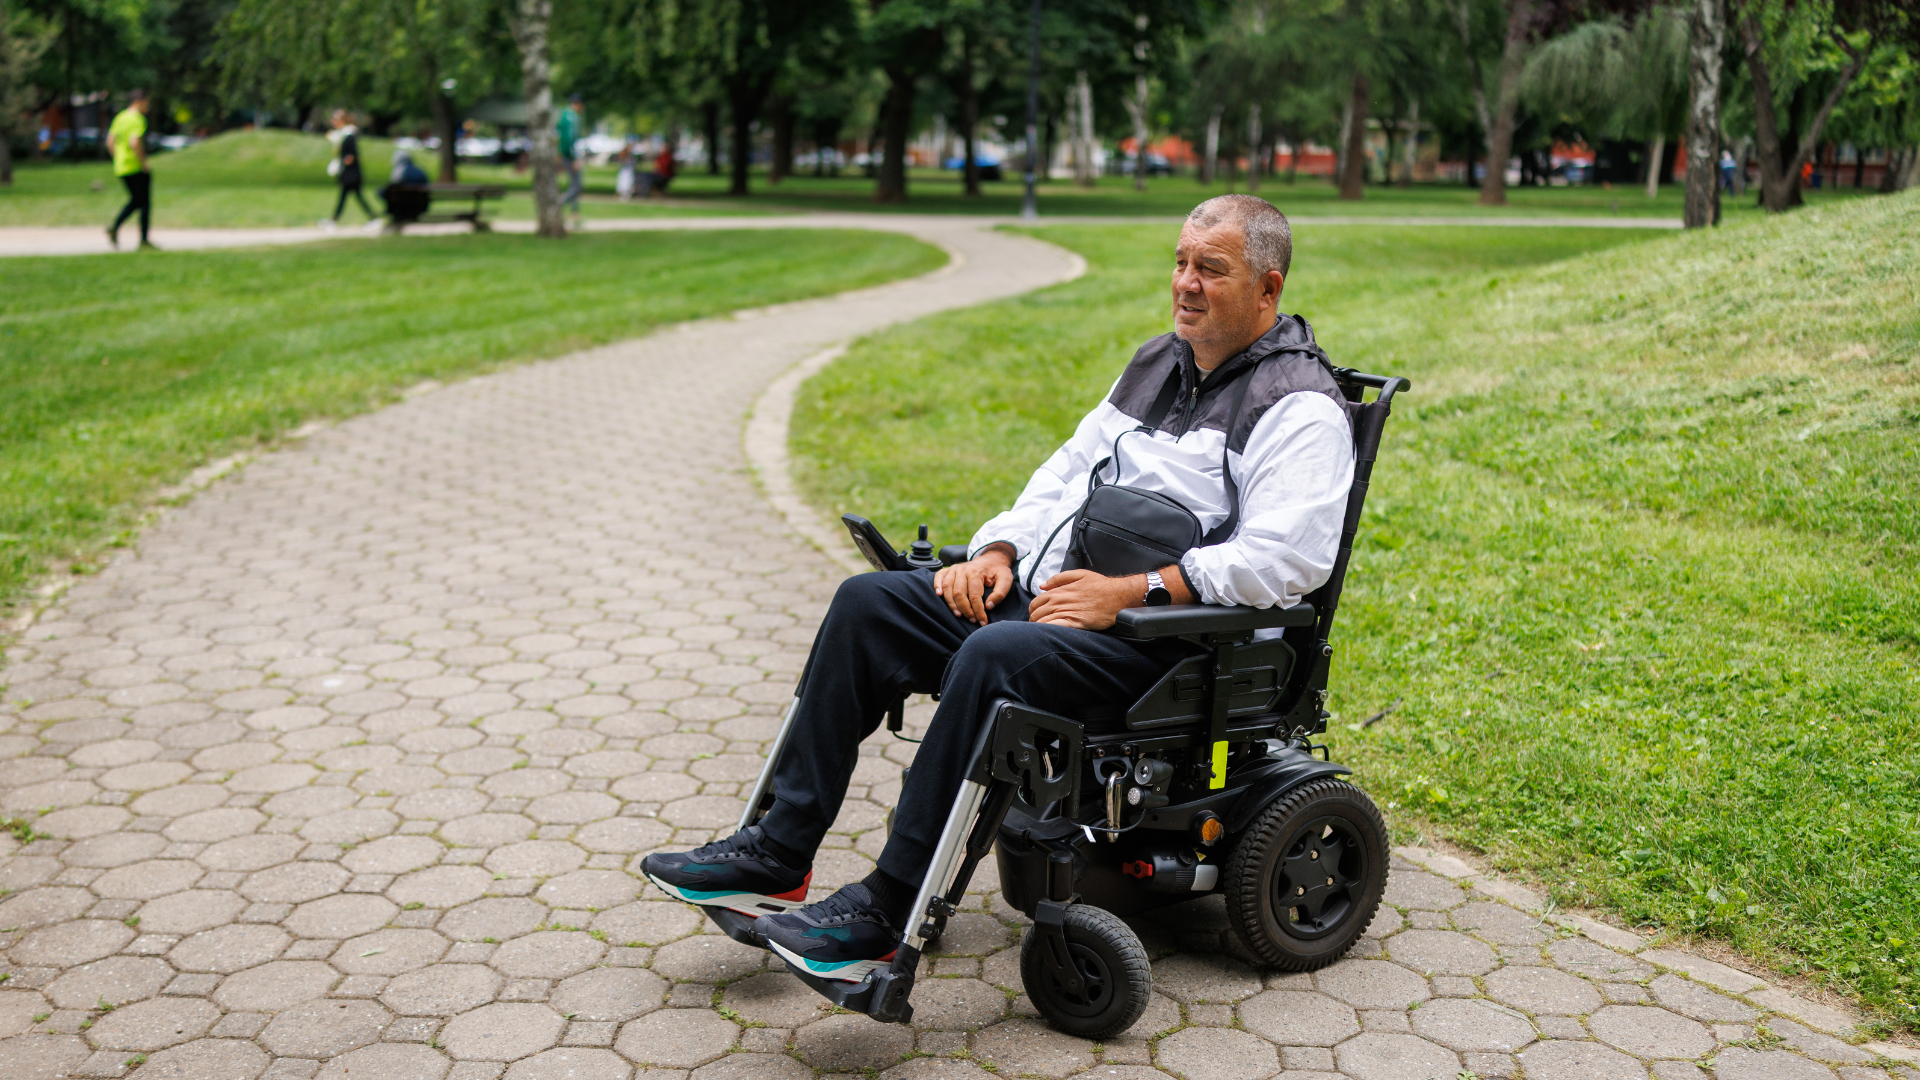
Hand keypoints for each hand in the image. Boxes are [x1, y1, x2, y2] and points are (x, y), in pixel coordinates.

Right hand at [933, 546, 1015, 624]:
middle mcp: (963, 570)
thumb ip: (1000, 593)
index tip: (983, 621)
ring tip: (959, 615)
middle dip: (966, 610)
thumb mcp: (1006, 579)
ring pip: (948, 589)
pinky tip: (939, 595)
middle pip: (959, 594)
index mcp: (976, 572)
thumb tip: (988, 606)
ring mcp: (954, 569)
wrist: (991, 558)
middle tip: (973, 620)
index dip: (978, 611)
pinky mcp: (949, 569)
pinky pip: (939, 576)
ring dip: (952, 604)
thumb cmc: (997, 571)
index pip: (974, 596)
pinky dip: (936, 585)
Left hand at [1028, 569, 1147, 629]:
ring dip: (1038, 627)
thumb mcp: (1080, 574)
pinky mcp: (1074, 623)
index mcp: (1059, 591)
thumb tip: (1043, 585)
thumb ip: (1059, 578)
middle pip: (1036, 613)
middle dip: (1034, 619)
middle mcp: (1059, 602)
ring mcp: (1066, 612)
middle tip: (1037, 624)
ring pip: (1042, 622)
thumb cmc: (1101, 586)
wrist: (1117, 596)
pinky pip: (1054, 628)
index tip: (1036, 614)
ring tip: (1041, 631)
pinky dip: (1048, 631)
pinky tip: (1048, 633)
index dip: (1033, 609)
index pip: (1036, 602)